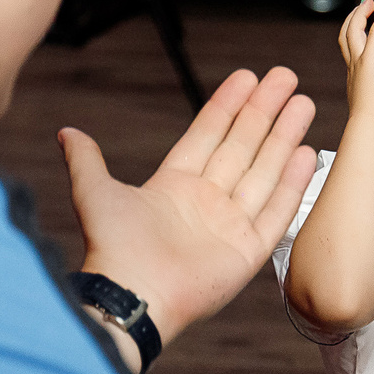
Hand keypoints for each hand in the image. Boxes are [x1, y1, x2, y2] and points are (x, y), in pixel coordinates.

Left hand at [61, 66, 316, 345]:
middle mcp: (205, 203)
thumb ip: (87, 163)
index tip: (247, 77)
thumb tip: (66, 133)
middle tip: (285, 77)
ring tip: (304, 103)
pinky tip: (306, 154)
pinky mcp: (248, 251)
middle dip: (264, 111)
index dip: (228, 106)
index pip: (208, 134)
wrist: (132, 296)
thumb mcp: (96, 195)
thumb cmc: (112, 251)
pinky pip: (276, 211)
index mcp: (173, 187)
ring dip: (284, 137)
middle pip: (242, 146)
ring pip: (264, 171)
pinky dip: (292, 184)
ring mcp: (229, 226)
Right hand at [337, 0, 373, 135]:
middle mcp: (353, 66)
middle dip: (352, 19)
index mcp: (355, 76)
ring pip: (353, 29)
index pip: (350, 50)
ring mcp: (360, 62)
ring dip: (361, 13)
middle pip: (345, 35)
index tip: (363, 29)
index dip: (355, 36)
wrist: (371, 125)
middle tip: (363, 8)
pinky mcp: (371, 60)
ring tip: (371, 2)